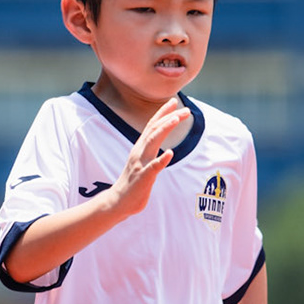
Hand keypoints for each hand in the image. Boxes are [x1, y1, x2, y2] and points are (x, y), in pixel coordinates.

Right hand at [103, 97, 189, 217]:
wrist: (118, 202)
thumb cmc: (133, 184)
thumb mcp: (143, 164)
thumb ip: (152, 156)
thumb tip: (166, 151)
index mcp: (140, 148)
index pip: (151, 126)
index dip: (162, 113)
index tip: (174, 101)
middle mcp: (139, 152)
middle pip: (154, 129)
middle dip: (169, 117)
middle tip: (185, 110)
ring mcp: (140, 164)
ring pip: (152, 142)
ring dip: (164, 129)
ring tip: (176, 119)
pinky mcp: (143, 178)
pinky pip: (153, 168)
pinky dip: (162, 159)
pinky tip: (170, 153)